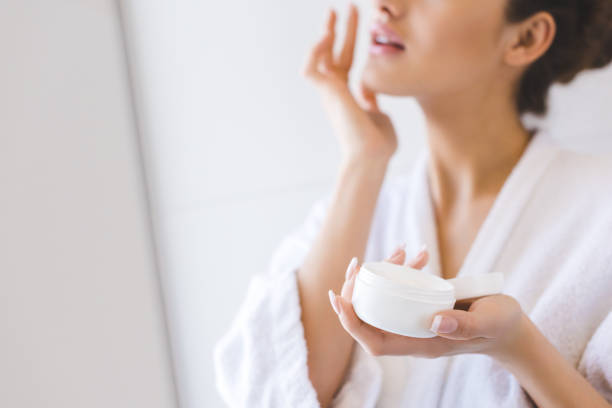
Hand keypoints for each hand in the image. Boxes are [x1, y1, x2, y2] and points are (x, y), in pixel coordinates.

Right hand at [301, 3, 398, 161]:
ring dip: (327, 33)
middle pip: (334, 53)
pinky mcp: (326, 94)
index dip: (351, 41)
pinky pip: (311, 68)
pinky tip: (327, 35)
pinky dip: (315, 51)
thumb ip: (375, 104)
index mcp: (349, 96)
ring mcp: (330, 93)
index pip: (347, 62)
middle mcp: (336, 92)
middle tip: (348, 7)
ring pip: (321, 57)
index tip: (361, 22)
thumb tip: (375, 99)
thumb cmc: (379, 145)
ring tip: (335, 13)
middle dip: (341, 29)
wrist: (372, 155)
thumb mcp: (381, 117)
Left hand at [328, 246, 524, 359]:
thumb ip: (465, 325)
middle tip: (357, 264)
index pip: (375, 342)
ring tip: (400, 250)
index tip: (340, 298)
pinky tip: (420, 253)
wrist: (510, 325)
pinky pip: (403, 288)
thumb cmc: (501, 326)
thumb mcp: (489, 323)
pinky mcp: (424, 304)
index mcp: (422, 345)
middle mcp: (413, 334)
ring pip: (384, 301)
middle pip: (371, 319)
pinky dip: (406, 269)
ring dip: (382, 274)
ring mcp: (417, 319)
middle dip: (357, 292)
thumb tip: (434, 320)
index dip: (353, 323)